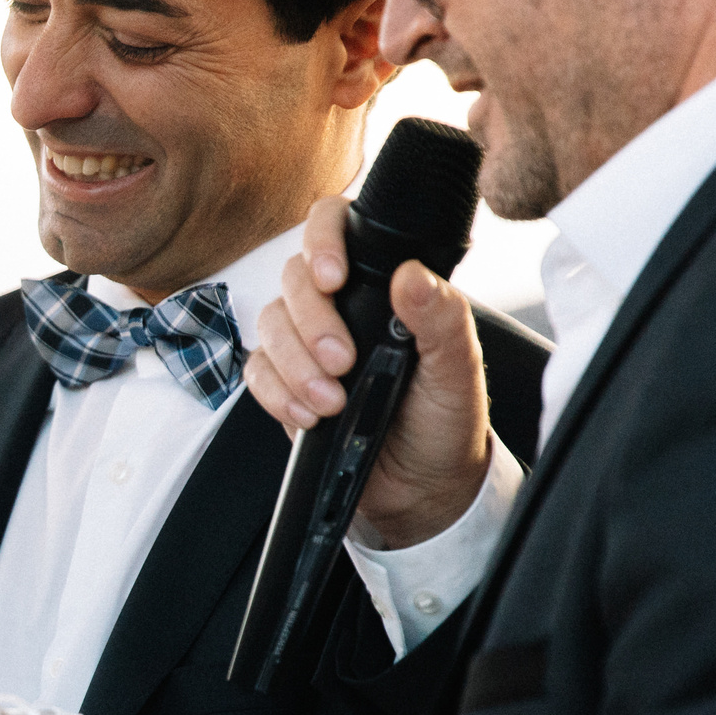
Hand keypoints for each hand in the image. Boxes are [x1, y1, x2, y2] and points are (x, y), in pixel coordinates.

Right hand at [245, 193, 494, 548]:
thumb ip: (442, 319)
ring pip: (269, 325)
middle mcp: (340, 305)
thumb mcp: (458, 370)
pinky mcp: (285, 383)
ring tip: (332, 402)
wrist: (421, 488)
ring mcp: (307, 343)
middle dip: (312, 324)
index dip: (323, 239)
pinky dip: (278, 395)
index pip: (336, 226)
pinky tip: (309, 415)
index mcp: (382, 285)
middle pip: (293, 279)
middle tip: (343, 362)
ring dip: (295, 366)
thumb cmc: (445, 420)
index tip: (332, 277)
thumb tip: (412, 275)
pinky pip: (256, 372)